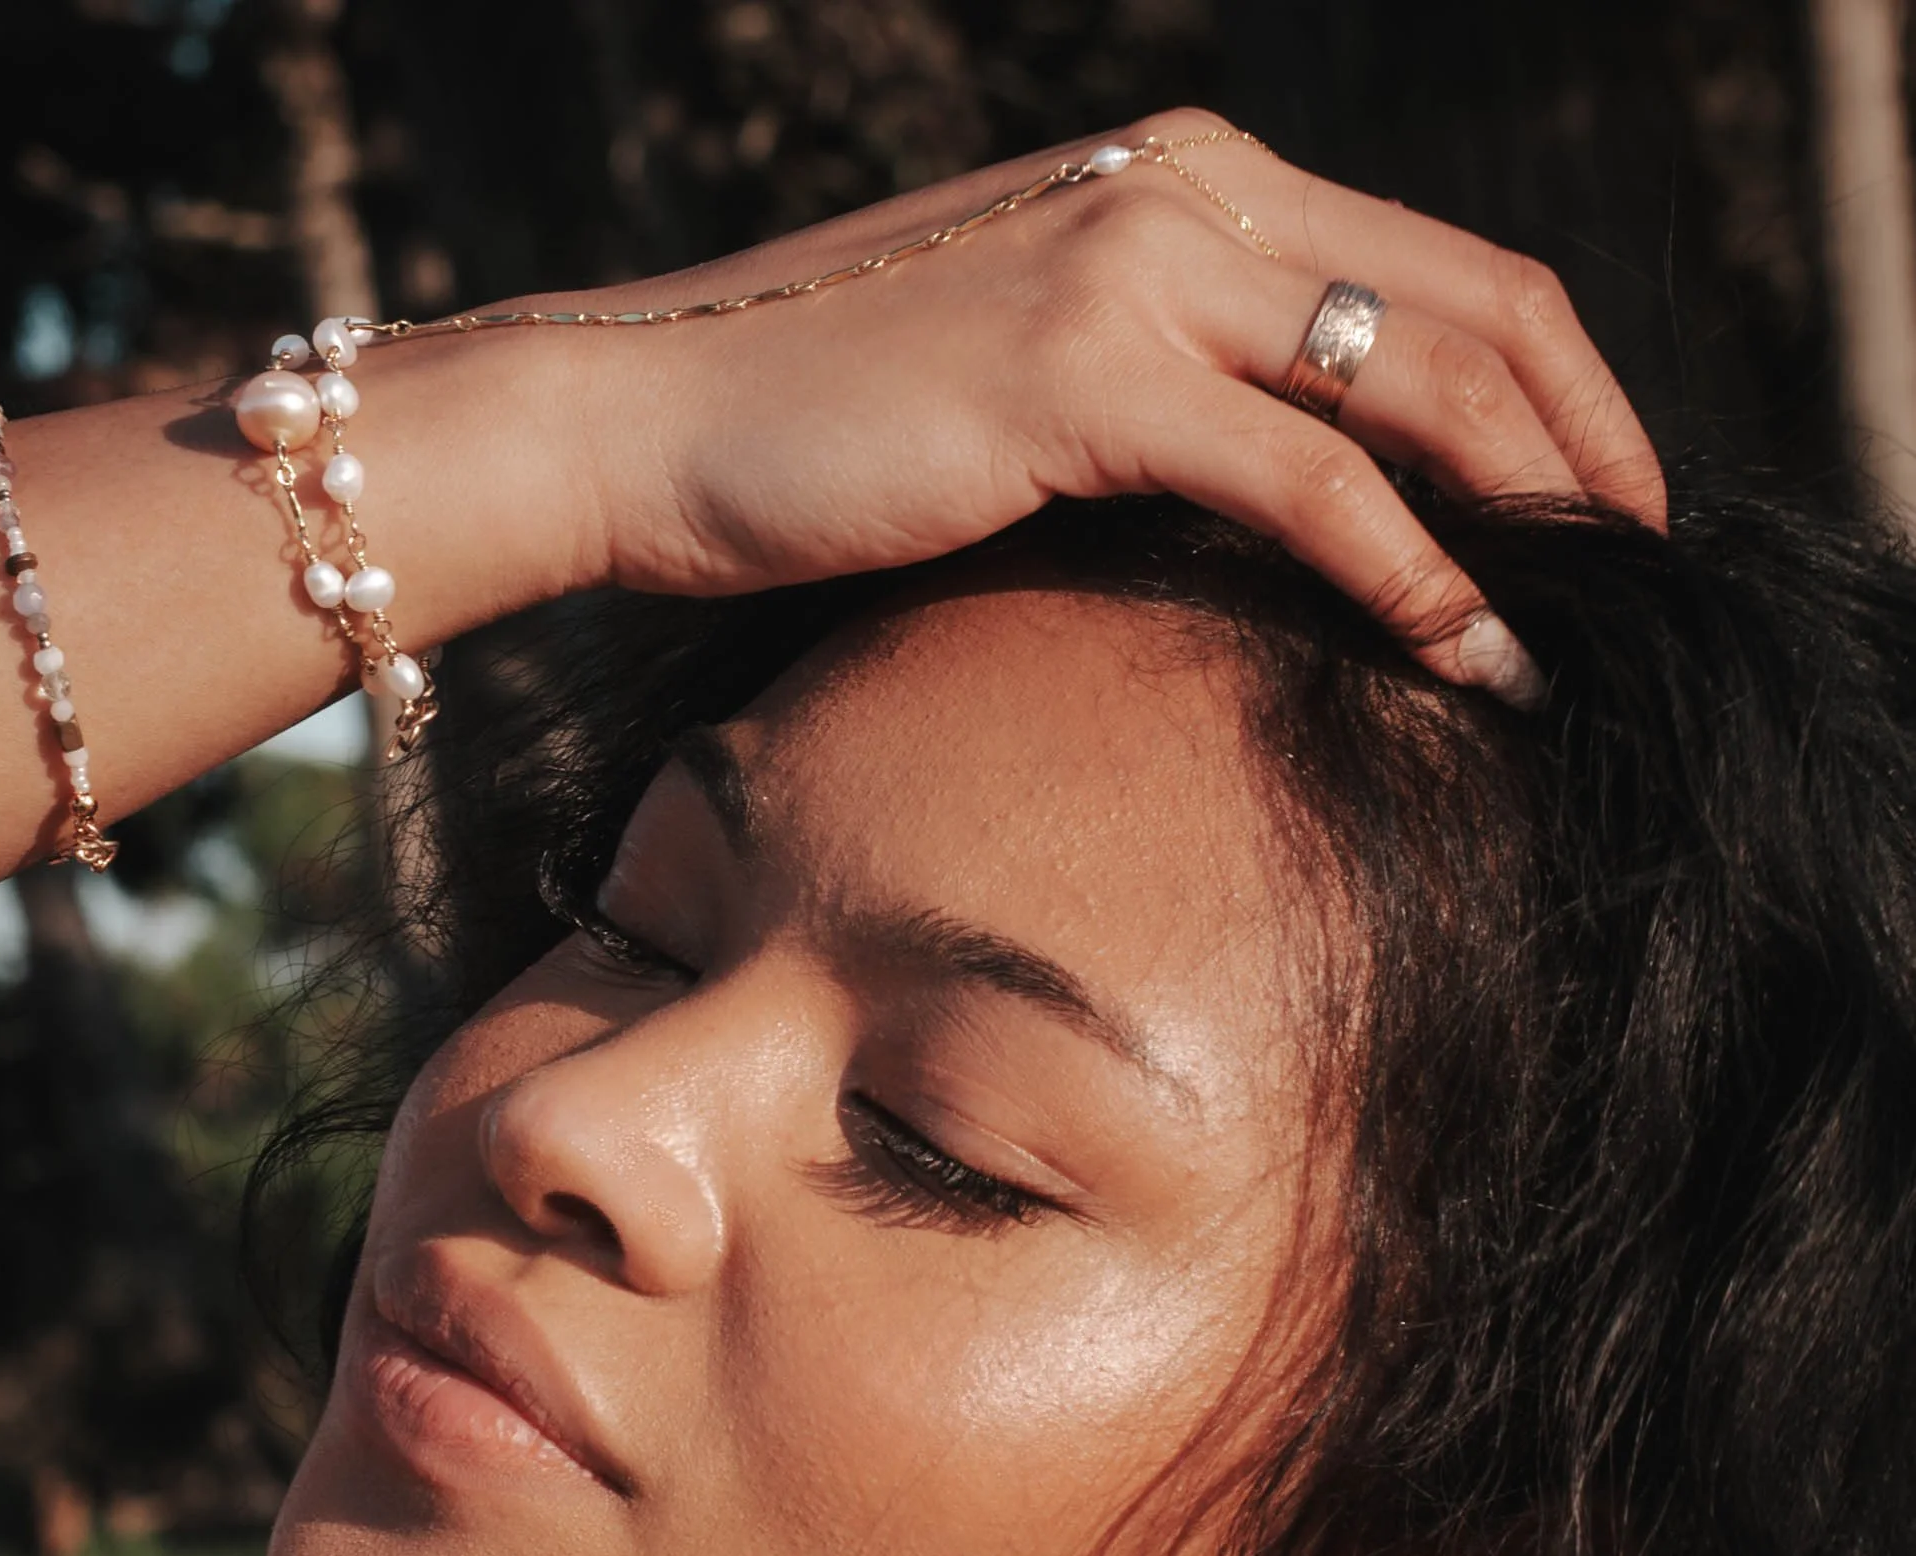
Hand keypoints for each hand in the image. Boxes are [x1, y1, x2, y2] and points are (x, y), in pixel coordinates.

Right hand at [557, 112, 1663, 697]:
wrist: (639, 426)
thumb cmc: (811, 439)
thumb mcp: (1022, 387)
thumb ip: (1157, 398)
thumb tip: (1269, 508)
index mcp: (1182, 178)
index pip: (1437, 264)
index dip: (1552, 382)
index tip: (1598, 502)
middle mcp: (1184, 189)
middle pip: (1476, 302)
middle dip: (1587, 444)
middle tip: (1642, 568)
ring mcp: (1139, 264)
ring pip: (1424, 379)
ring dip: (1532, 512)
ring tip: (1582, 624)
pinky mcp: (1090, 371)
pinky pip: (1314, 474)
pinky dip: (1417, 569)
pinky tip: (1471, 650)